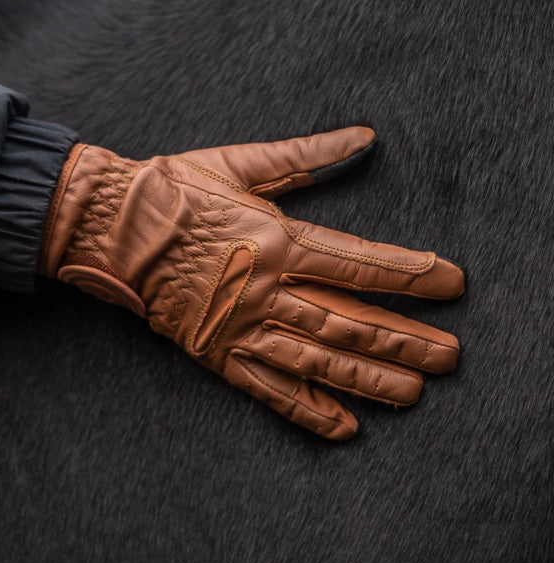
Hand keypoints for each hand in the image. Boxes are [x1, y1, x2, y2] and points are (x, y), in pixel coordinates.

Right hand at [39, 127, 463, 439]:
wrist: (112, 227)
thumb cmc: (176, 190)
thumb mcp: (242, 162)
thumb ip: (307, 154)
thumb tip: (363, 136)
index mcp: (274, 238)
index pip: (358, 260)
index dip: (410, 274)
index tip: (451, 283)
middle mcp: (264, 288)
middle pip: (347, 319)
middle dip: (404, 340)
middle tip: (450, 357)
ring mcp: (240, 325)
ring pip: (316, 359)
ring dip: (369, 379)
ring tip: (414, 394)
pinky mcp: (215, 351)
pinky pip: (266, 388)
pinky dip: (305, 410)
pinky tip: (342, 426)